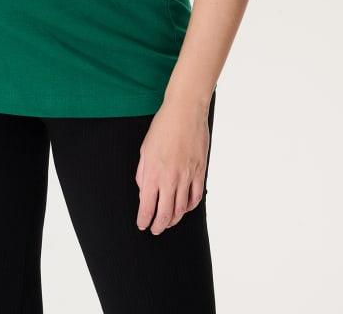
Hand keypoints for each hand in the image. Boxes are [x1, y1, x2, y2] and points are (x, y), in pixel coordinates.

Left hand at [135, 94, 209, 234]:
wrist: (185, 111)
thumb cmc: (163, 127)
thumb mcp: (145, 149)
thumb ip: (143, 172)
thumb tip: (144, 190)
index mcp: (153, 172)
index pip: (147, 206)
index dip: (144, 220)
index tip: (142, 225)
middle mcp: (170, 178)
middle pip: (165, 213)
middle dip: (159, 226)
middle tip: (155, 230)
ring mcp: (187, 176)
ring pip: (181, 209)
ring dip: (173, 219)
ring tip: (168, 222)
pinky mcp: (200, 172)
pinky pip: (196, 197)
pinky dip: (189, 207)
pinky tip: (184, 208)